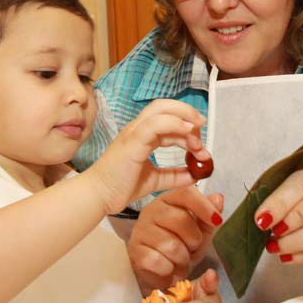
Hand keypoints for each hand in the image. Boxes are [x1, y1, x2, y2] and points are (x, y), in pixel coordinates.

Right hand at [84, 100, 208, 214]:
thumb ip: (175, 175)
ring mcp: (134, 132)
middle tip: (202, 131)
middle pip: (165, 106)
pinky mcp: (132, 141)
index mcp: (142, 134)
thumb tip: (195, 174)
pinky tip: (188, 133)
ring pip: (161, 110)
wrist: (99, 196)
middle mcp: (137, 128)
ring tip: (197, 142)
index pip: (168, 119)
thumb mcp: (155, 180)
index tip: (201, 145)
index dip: (187, 127)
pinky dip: (174, 124)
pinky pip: (155, 124)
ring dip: (185, 120)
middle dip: (189, 114)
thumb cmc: (120, 186)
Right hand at [128, 186, 223, 288]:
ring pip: (170, 244)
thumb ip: (210, 214)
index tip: (217, 221)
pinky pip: (158, 261)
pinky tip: (168, 266)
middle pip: (180, 219)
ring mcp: (141, 230)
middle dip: (193, 239)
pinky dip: (169, 268)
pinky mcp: (135, 250)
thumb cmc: (181, 244)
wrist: (163, 269)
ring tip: (180, 258)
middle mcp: (152, 210)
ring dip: (182, 258)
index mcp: (169, 200)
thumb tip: (218, 198)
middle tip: (192, 247)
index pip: (186, 194)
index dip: (204, 206)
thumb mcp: (200, 229)